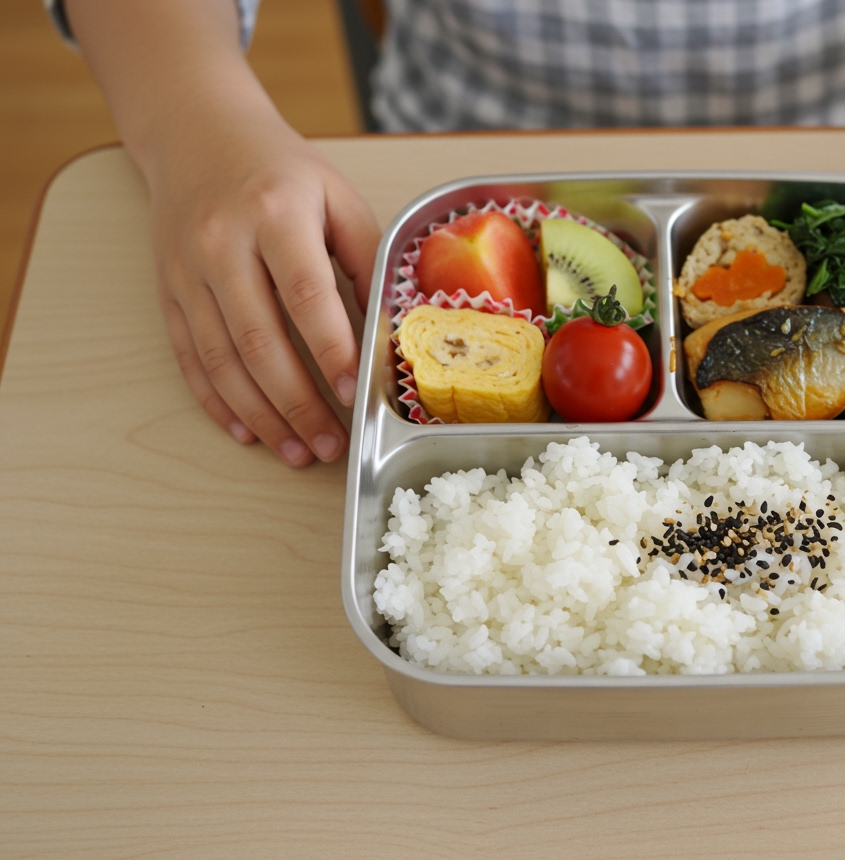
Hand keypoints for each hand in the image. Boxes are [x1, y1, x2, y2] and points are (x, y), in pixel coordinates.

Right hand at [146, 102, 380, 465]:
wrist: (198, 135)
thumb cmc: (280, 171)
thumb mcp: (338, 197)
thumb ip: (367, 259)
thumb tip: (388, 328)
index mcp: (275, 214)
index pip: (304, 294)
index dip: (330, 349)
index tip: (353, 393)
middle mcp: (222, 243)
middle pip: (259, 339)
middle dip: (298, 403)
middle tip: (331, 445)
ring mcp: (188, 271)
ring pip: (222, 359)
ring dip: (262, 415)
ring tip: (299, 452)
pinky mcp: (168, 292)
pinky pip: (190, 357)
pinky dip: (218, 401)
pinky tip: (248, 431)